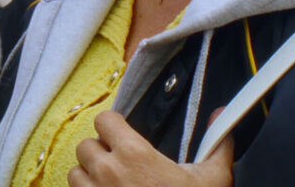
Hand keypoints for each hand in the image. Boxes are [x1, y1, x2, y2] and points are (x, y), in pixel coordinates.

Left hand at [68, 109, 232, 186]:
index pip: (104, 120)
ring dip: (88, 175)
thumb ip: (217, 144)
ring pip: (75, 172)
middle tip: (118, 163)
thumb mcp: (213, 178)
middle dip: (99, 152)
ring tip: (109, 184)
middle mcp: (108, 171)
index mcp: (134, 154)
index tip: (122, 136)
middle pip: (86, 145)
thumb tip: (220, 114)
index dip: (113, 126)